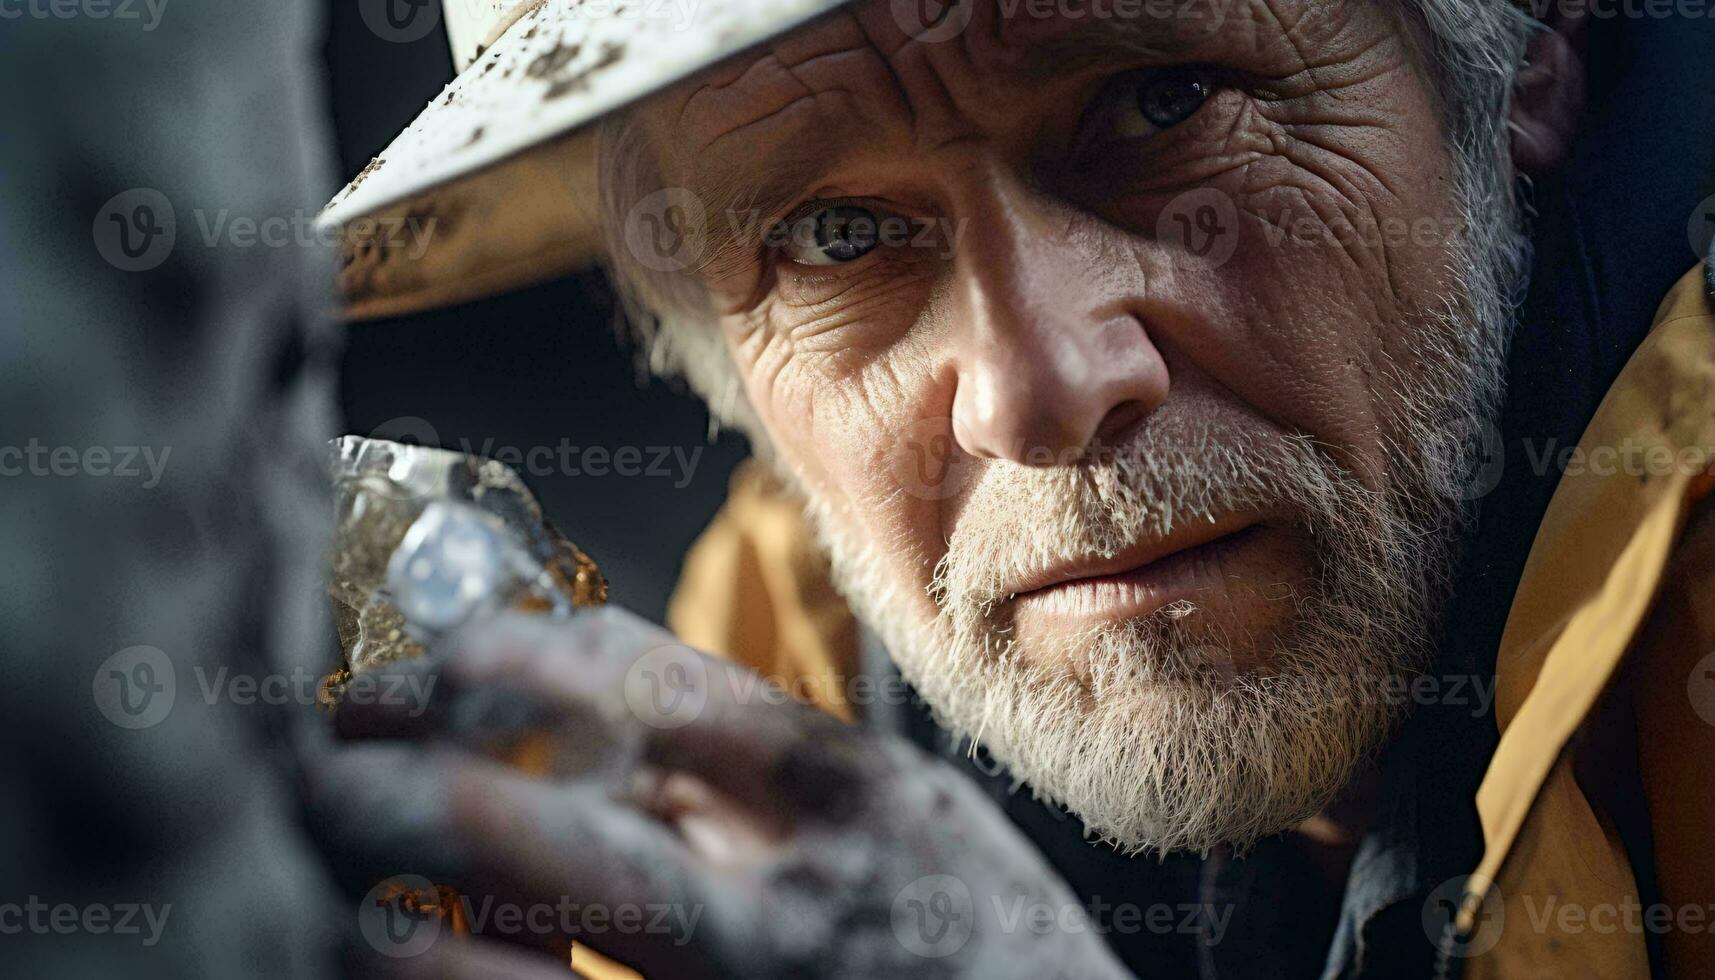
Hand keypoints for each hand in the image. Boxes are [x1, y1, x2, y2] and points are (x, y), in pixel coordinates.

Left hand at [304, 607, 1130, 978]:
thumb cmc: (991, 954)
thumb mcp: (913, 824)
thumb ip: (765, 767)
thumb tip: (593, 708)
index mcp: (855, 803)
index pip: (656, 691)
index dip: (508, 667)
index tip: (428, 663)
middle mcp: (795, 915)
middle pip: (547, 832)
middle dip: (399, 792)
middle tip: (313, 766)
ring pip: (510, 978)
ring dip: (387, 930)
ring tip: (321, 884)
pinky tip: (392, 967)